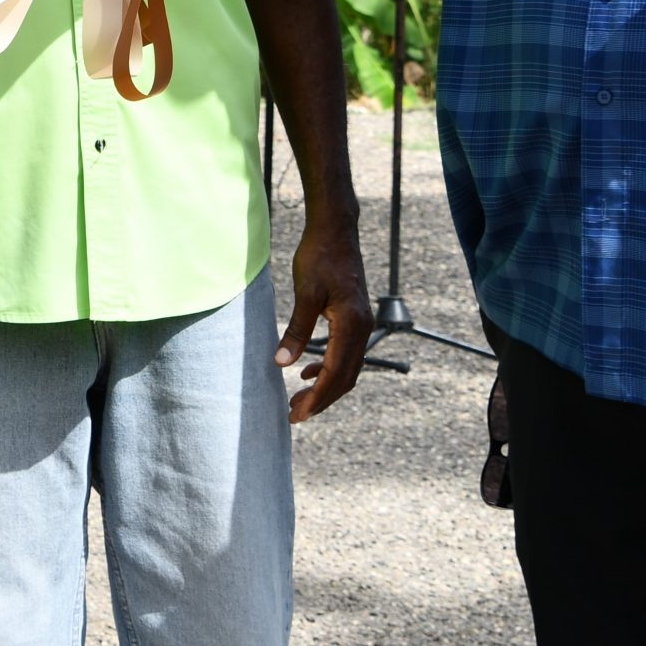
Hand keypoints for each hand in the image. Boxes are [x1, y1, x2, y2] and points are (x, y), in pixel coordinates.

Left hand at [274, 215, 371, 422]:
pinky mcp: (356, 318)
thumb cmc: (319, 256)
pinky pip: (346, 353)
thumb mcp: (305, 294)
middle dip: (321, 400)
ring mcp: (362, 323)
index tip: (297, 415)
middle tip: (294, 415)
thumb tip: (282, 364)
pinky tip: (308, 371)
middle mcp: (363, 328)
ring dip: (325, 387)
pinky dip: (329, 368)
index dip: (316, 398)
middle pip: (345, 378)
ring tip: (298, 398)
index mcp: (351, 325)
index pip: (335, 373)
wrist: (335, 230)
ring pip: (348, 368)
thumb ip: (296, 330)